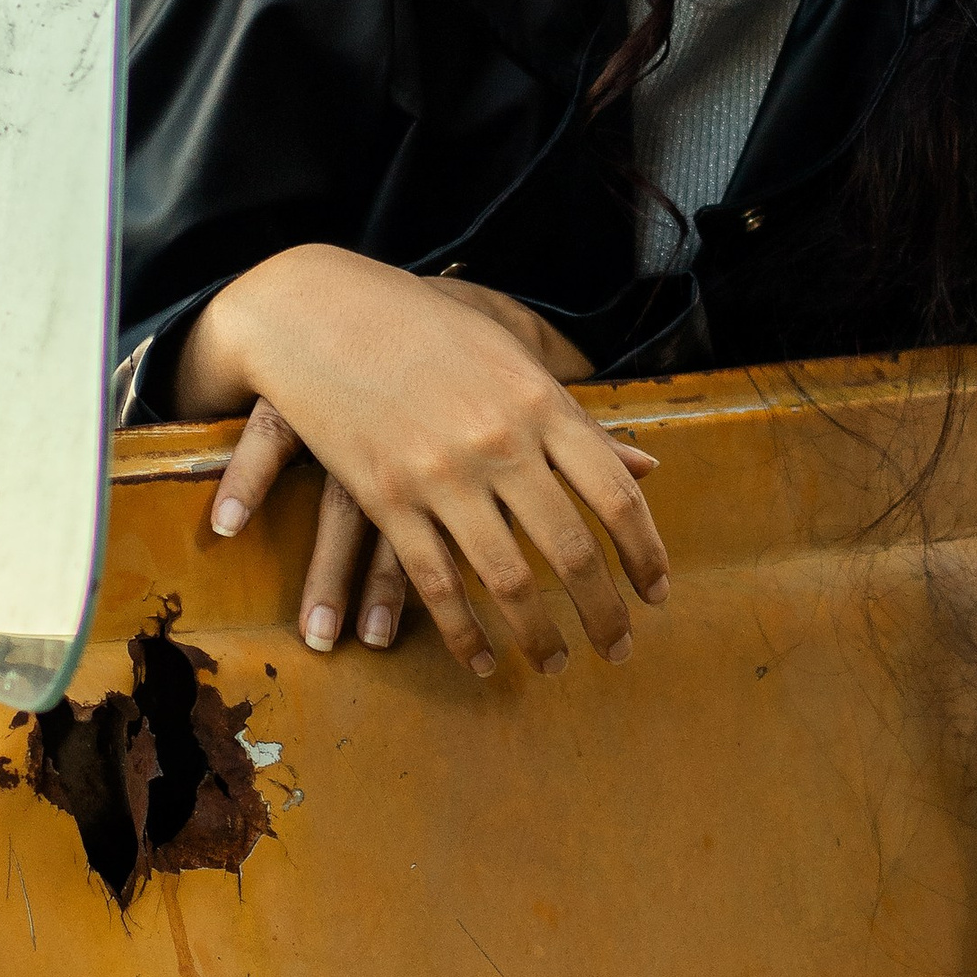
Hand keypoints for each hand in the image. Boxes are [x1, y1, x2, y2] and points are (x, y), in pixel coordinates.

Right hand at [172, 249, 666, 675]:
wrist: (319, 312)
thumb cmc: (427, 324)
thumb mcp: (511, 353)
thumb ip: (577, 418)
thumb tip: (646, 468)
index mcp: (541, 401)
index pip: (615, 494)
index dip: (645, 553)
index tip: (657, 593)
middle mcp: (500, 442)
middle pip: (570, 549)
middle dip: (603, 612)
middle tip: (620, 649)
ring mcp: (441, 474)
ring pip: (506, 580)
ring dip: (539, 636)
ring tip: (557, 664)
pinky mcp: (386, 498)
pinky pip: (435, 583)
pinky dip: (464, 634)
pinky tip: (484, 662)